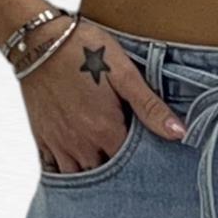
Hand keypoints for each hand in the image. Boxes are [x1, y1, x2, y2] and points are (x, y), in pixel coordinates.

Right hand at [18, 16, 185, 172]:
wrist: (37, 39)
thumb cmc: (82, 49)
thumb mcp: (124, 73)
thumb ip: (150, 107)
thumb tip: (180, 133)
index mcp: (105, 131)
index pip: (130, 167)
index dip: (142, 168)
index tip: (150, 164)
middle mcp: (81, 143)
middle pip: (105, 177)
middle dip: (118, 178)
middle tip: (130, 174)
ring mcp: (59, 142)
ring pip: (79, 178)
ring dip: (93, 177)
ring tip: (106, 174)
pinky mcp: (42, 137)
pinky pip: (54, 170)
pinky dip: (66, 176)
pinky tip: (76, 170)